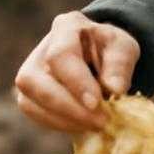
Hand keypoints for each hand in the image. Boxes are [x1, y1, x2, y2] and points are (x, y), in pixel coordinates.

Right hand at [14, 11, 139, 131]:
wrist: (100, 56)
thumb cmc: (111, 50)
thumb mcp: (124, 49)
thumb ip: (120, 65)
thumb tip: (116, 89)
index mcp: (66, 27)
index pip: (60, 56)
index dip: (76, 82)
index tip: (96, 103)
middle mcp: (41, 49)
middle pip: (34, 81)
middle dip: (67, 107)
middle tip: (100, 122)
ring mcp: (30, 73)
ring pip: (30, 102)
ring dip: (64, 120)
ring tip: (95, 125)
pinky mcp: (29, 95)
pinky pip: (36, 114)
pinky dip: (60, 124)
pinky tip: (84, 126)